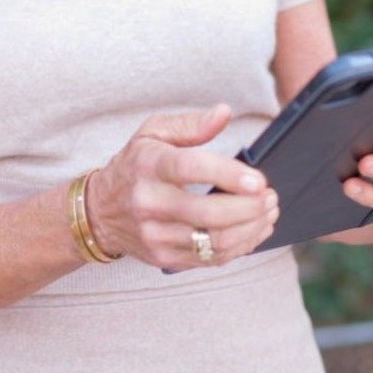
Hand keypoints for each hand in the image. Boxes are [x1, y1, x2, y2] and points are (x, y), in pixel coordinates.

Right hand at [84, 104, 279, 270]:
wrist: (100, 210)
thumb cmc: (136, 164)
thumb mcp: (153, 132)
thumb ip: (191, 123)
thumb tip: (225, 112)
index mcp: (149, 165)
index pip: (191, 169)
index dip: (227, 175)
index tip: (258, 179)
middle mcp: (149, 203)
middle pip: (207, 213)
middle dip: (248, 208)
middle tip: (271, 196)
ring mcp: (156, 235)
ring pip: (213, 241)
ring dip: (250, 229)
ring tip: (269, 212)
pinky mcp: (165, 258)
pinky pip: (210, 259)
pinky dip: (240, 247)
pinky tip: (255, 231)